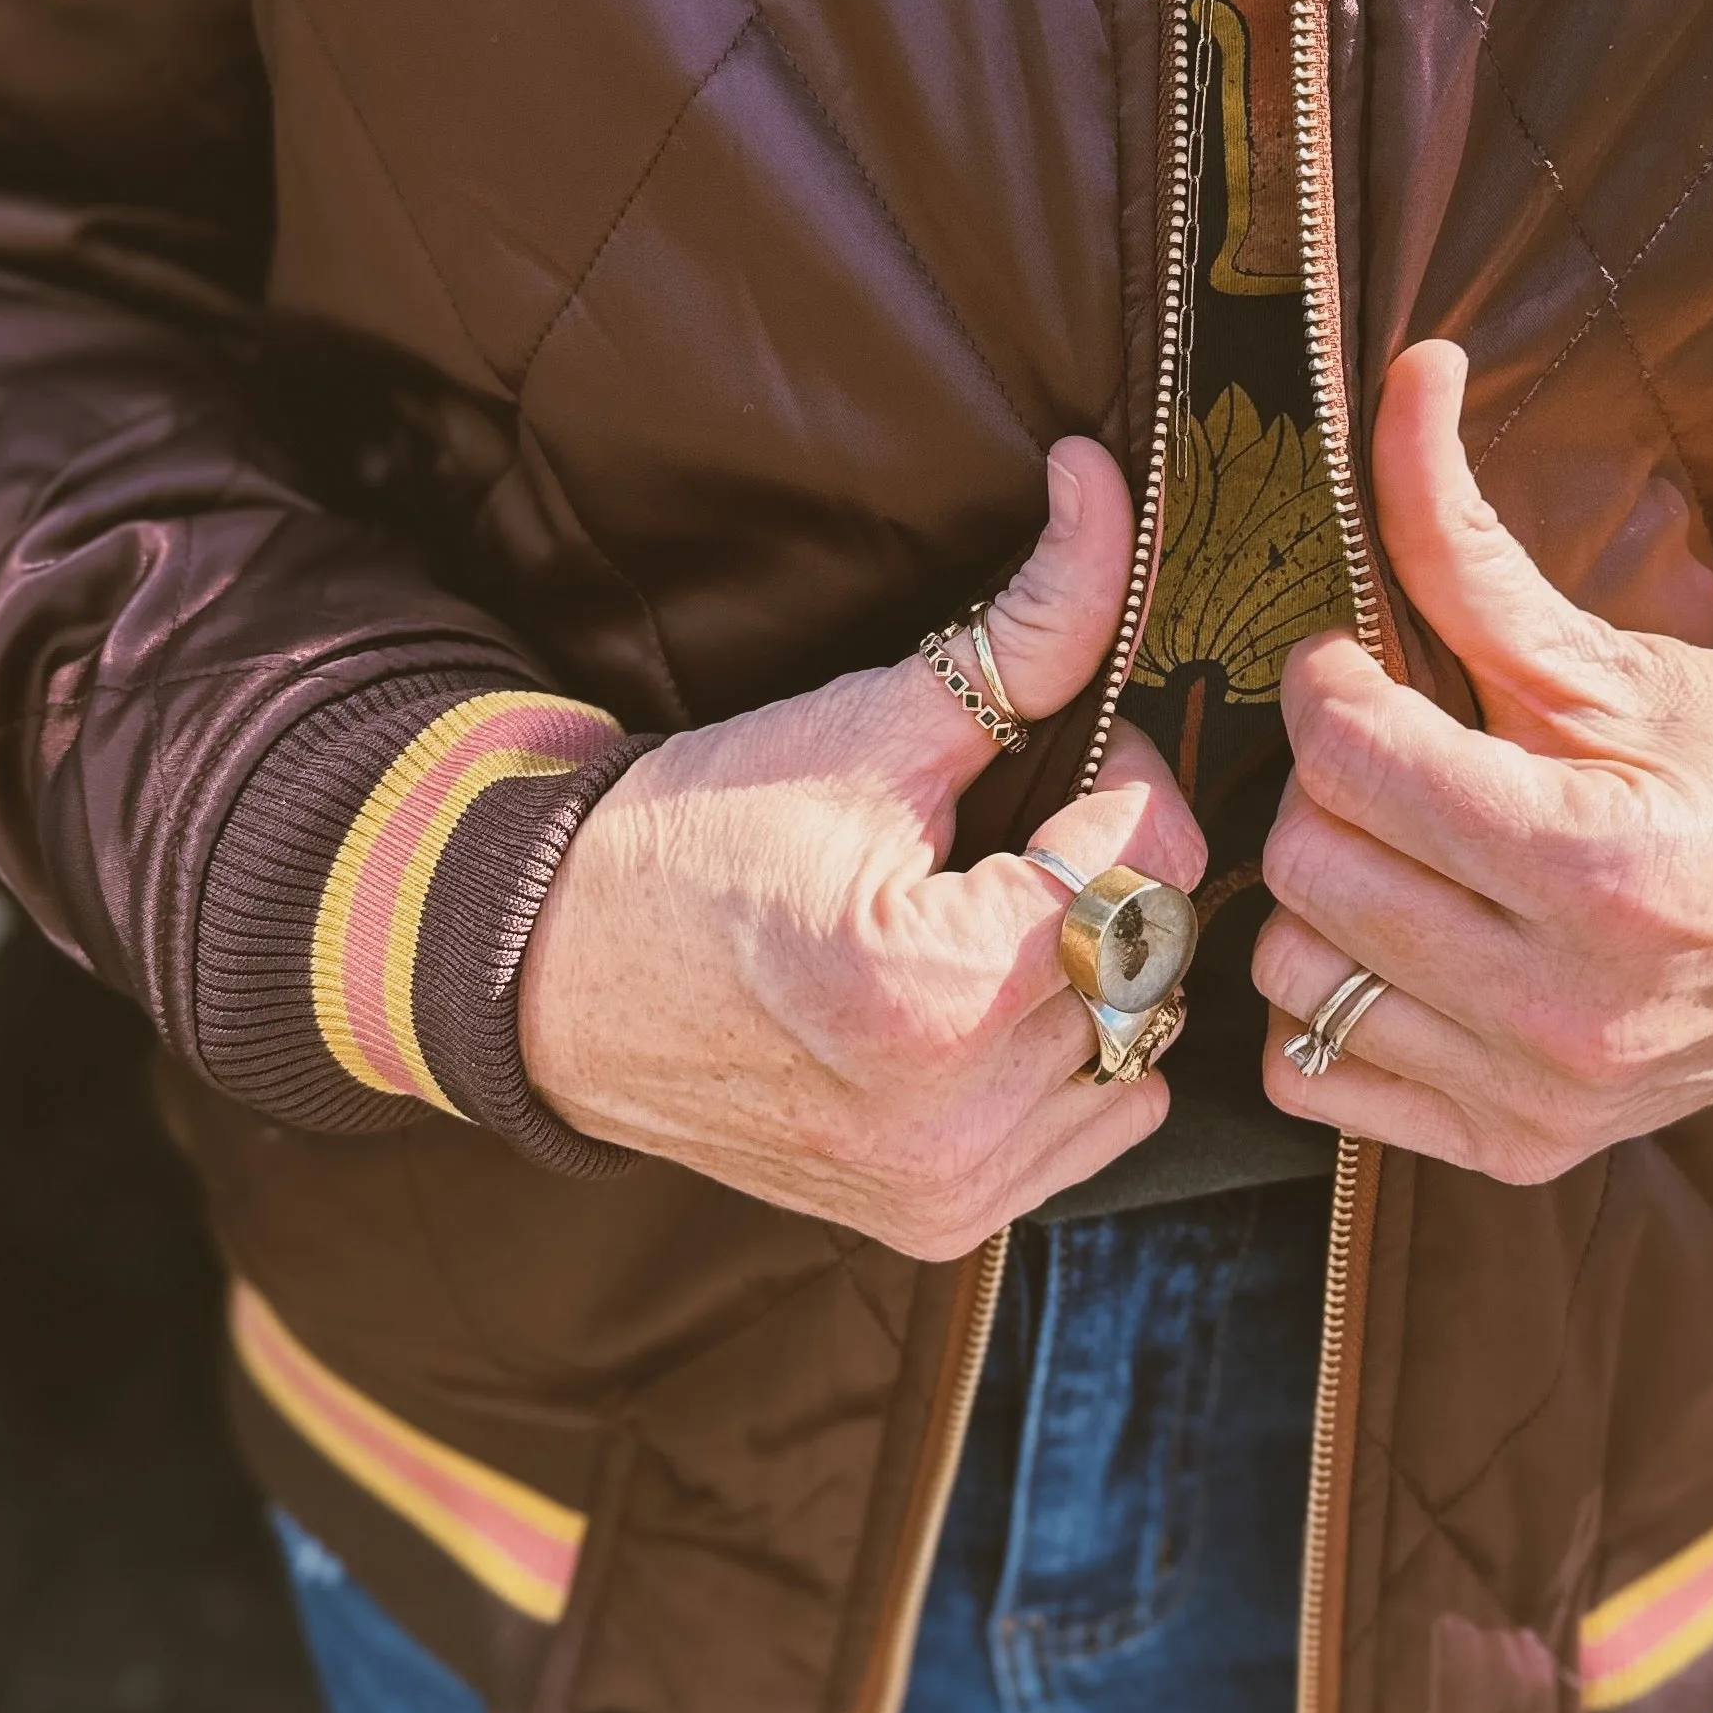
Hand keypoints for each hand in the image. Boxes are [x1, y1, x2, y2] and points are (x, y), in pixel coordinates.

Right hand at [519, 441, 1202, 1256]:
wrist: (557, 975)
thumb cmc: (700, 835)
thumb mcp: (864, 723)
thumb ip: (1023, 626)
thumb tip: (1110, 489)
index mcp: (930, 992)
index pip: (1146, 864)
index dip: (1125, 779)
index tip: (1066, 750)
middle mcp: (950, 1118)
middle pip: (1155, 955)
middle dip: (1116, 867)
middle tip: (1026, 824)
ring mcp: (947, 1187)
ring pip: (1144, 1042)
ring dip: (1103, 965)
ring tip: (1000, 910)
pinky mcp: (940, 1223)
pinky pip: (1098, 1123)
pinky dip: (1075, 1053)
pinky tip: (992, 996)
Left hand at [1253, 346, 1712, 1180]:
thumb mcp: (1613, 655)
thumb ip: (1468, 537)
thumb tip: (1406, 368)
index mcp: (1602, 868)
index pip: (1353, 758)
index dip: (1336, 684)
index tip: (1368, 670)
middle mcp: (1567, 1005)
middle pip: (1309, 864)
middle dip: (1331, 786)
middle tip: (1394, 756)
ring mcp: (1542, 1094)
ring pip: (1293, 973)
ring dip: (1324, 897)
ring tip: (1404, 850)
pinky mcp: (1518, 1149)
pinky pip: (1314, 1076)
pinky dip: (1329, 1009)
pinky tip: (1405, 948)